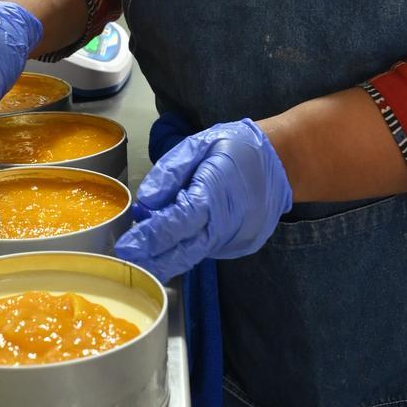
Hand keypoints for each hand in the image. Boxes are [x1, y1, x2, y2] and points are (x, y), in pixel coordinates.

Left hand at [114, 119, 292, 283]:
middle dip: (153, 260)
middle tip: (127, 261)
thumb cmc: (235, 147)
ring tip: (143, 252)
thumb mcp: (198, 145)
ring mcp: (237, 239)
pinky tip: (175, 242)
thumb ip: (170, 172)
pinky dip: (190, 248)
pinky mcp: (243, 245)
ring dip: (168, 256)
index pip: (176, 223)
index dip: (149, 237)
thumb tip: (145, 201)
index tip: (125, 247)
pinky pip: (209, 250)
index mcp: (214, 194)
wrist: (281, 161)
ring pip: (195, 254)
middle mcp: (227, 224)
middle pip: (184, 252)